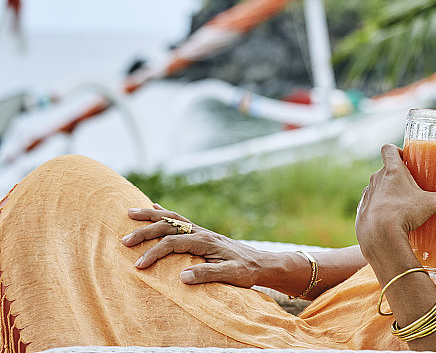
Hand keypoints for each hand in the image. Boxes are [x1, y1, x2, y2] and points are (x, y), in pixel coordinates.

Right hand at [121, 204, 267, 286]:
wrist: (262, 263)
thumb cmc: (247, 272)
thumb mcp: (231, 276)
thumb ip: (208, 275)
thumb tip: (182, 276)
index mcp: (206, 241)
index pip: (173, 243)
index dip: (154, 252)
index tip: (139, 265)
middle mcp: (202, 232)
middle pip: (169, 226)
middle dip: (145, 231)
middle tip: (123, 240)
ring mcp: (202, 231)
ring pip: (172, 218)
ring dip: (151, 216)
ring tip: (130, 212)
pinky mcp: (202, 234)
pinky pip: (180, 220)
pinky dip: (165, 214)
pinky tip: (156, 208)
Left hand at [355, 144, 435, 262]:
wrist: (379, 237)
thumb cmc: (404, 214)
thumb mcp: (431, 205)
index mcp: (392, 170)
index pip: (388, 149)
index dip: (396, 151)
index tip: (406, 159)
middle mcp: (376, 179)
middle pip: (384, 170)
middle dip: (396, 176)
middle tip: (410, 187)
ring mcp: (367, 194)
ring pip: (376, 188)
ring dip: (386, 193)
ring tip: (399, 205)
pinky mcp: (361, 210)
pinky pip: (369, 205)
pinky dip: (377, 209)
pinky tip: (387, 220)